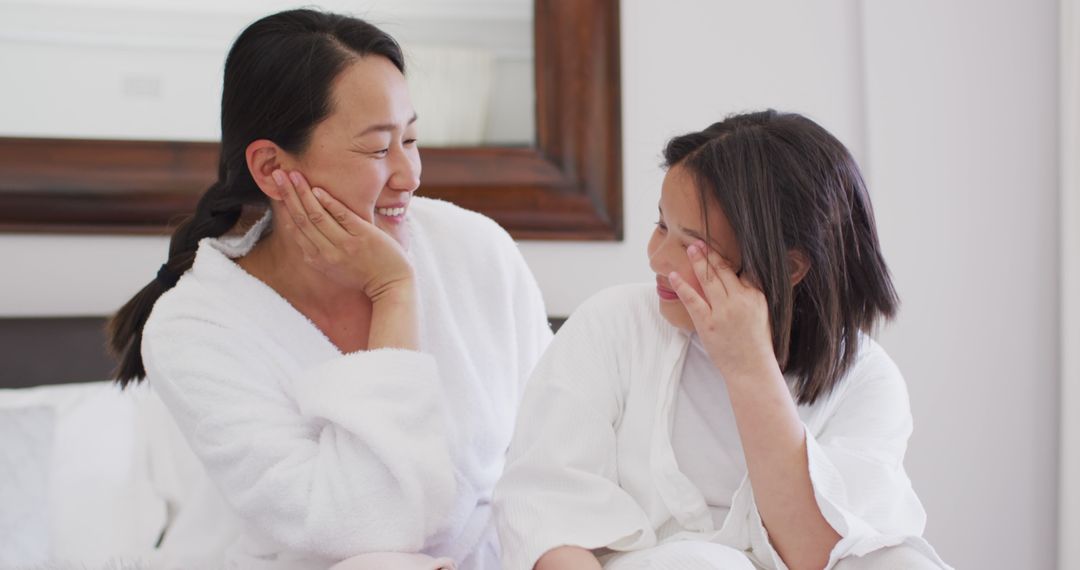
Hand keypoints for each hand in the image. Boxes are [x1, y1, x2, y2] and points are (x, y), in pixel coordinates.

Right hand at [273, 169, 412, 301]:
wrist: (392, 285)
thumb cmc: (363, 275)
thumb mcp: (333, 268)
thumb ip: (319, 251)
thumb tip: (304, 232)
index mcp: (317, 259)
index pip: (295, 228)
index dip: (285, 207)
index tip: (276, 189)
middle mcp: (327, 252)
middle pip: (302, 218)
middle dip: (288, 194)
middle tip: (278, 173)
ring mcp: (346, 244)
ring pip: (318, 215)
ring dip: (304, 193)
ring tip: (293, 174)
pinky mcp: (364, 237)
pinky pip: (343, 216)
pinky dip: (329, 202)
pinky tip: (318, 189)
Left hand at [669, 240, 776, 380]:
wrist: (751, 368)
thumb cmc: (756, 343)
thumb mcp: (762, 313)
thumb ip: (751, 294)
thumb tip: (739, 277)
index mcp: (756, 295)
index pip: (742, 269)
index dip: (728, 257)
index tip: (719, 245)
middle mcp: (740, 300)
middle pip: (723, 270)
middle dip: (710, 253)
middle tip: (699, 240)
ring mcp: (723, 311)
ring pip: (708, 280)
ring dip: (698, 262)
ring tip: (690, 249)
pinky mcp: (708, 323)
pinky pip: (692, 300)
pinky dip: (682, 286)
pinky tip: (673, 275)